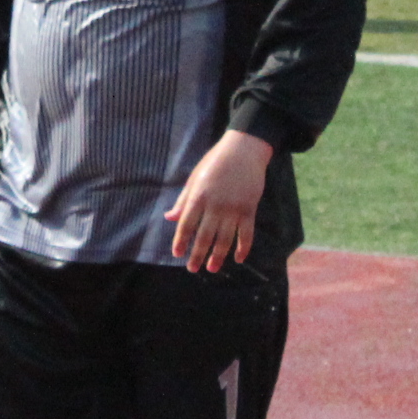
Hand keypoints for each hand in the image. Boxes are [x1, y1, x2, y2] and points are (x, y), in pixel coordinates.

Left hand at [164, 129, 272, 272]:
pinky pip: (246, 234)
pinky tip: (238, 259)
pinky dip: (243, 248)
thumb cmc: (215, 162)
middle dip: (197, 255)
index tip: (177, 254)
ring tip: (212, 269)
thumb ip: (183, 201)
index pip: (186, 224)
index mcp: (198, 196)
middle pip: (204, 236)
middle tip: (192, 268)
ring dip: (218, 256)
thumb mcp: (194, 178)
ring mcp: (233, 208)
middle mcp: (215, 205)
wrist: (243, 150)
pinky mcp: (249, 209)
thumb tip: (169, 218)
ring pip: (225, 239)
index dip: (181, 241)